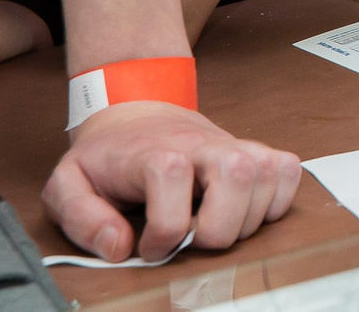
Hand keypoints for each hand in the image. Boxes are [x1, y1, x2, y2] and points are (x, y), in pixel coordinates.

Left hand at [44, 102, 300, 263]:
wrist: (136, 111)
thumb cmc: (107, 155)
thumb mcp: (69, 184)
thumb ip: (82, 219)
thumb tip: (120, 247)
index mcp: (154, 151)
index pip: (171, 177)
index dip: (163, 230)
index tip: (148, 246)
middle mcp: (202, 144)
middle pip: (236, 175)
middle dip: (218, 229)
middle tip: (193, 238)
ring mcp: (235, 144)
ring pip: (269, 175)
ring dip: (247, 218)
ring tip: (214, 226)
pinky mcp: (256, 150)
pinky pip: (289, 172)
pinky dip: (277, 200)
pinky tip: (244, 211)